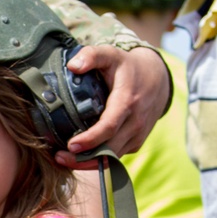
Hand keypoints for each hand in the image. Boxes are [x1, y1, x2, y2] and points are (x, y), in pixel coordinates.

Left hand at [56, 45, 170, 162]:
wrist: (158, 79)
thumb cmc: (128, 67)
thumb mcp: (111, 55)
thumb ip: (92, 55)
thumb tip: (73, 65)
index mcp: (127, 101)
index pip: (109, 126)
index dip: (90, 139)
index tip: (70, 145)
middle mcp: (135, 122)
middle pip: (109, 149)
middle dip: (83, 158)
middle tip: (58, 157)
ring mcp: (137, 135)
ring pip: (112, 157)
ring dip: (88, 162)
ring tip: (64, 159)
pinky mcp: (136, 143)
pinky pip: (116, 156)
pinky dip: (98, 160)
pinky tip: (80, 156)